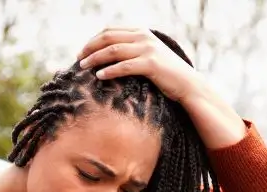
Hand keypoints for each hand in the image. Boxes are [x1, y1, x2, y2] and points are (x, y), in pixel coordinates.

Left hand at [77, 27, 201, 102]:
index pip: (110, 31)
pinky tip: (99, 76)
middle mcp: (143, 37)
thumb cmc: (167, 75)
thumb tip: (108, 57)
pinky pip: (124, 66)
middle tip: (78, 59)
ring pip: (113, 51)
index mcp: (141, 32)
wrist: (188, 85)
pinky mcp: (151, 64)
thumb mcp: (149, 56)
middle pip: (108, 38)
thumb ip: (132, 51)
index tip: (82, 52)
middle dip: (90, 48)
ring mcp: (147, 49)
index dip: (93, 40)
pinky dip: (109, 71)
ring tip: (84, 68)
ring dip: (95, 59)